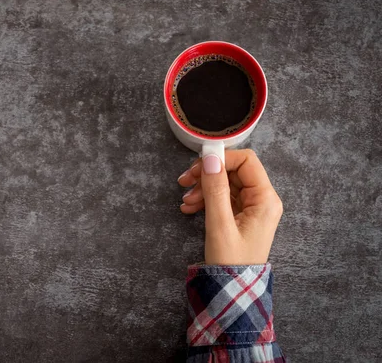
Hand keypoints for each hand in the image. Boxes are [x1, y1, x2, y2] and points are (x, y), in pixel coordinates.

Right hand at [177, 149, 282, 264]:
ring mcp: (251, 208)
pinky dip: (205, 199)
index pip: (246, 161)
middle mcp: (262, 200)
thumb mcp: (219, 224)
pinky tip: (189, 208)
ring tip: (185, 201)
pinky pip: (222, 197)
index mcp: (265, 199)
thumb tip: (210, 157)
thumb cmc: (230, 262)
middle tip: (184, 181)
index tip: (197, 166)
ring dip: (203, 187)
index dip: (221, 159)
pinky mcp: (240, 215)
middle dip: (208, 174)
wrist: (232, 291)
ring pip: (225, 183)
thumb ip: (215, 189)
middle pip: (234, 171)